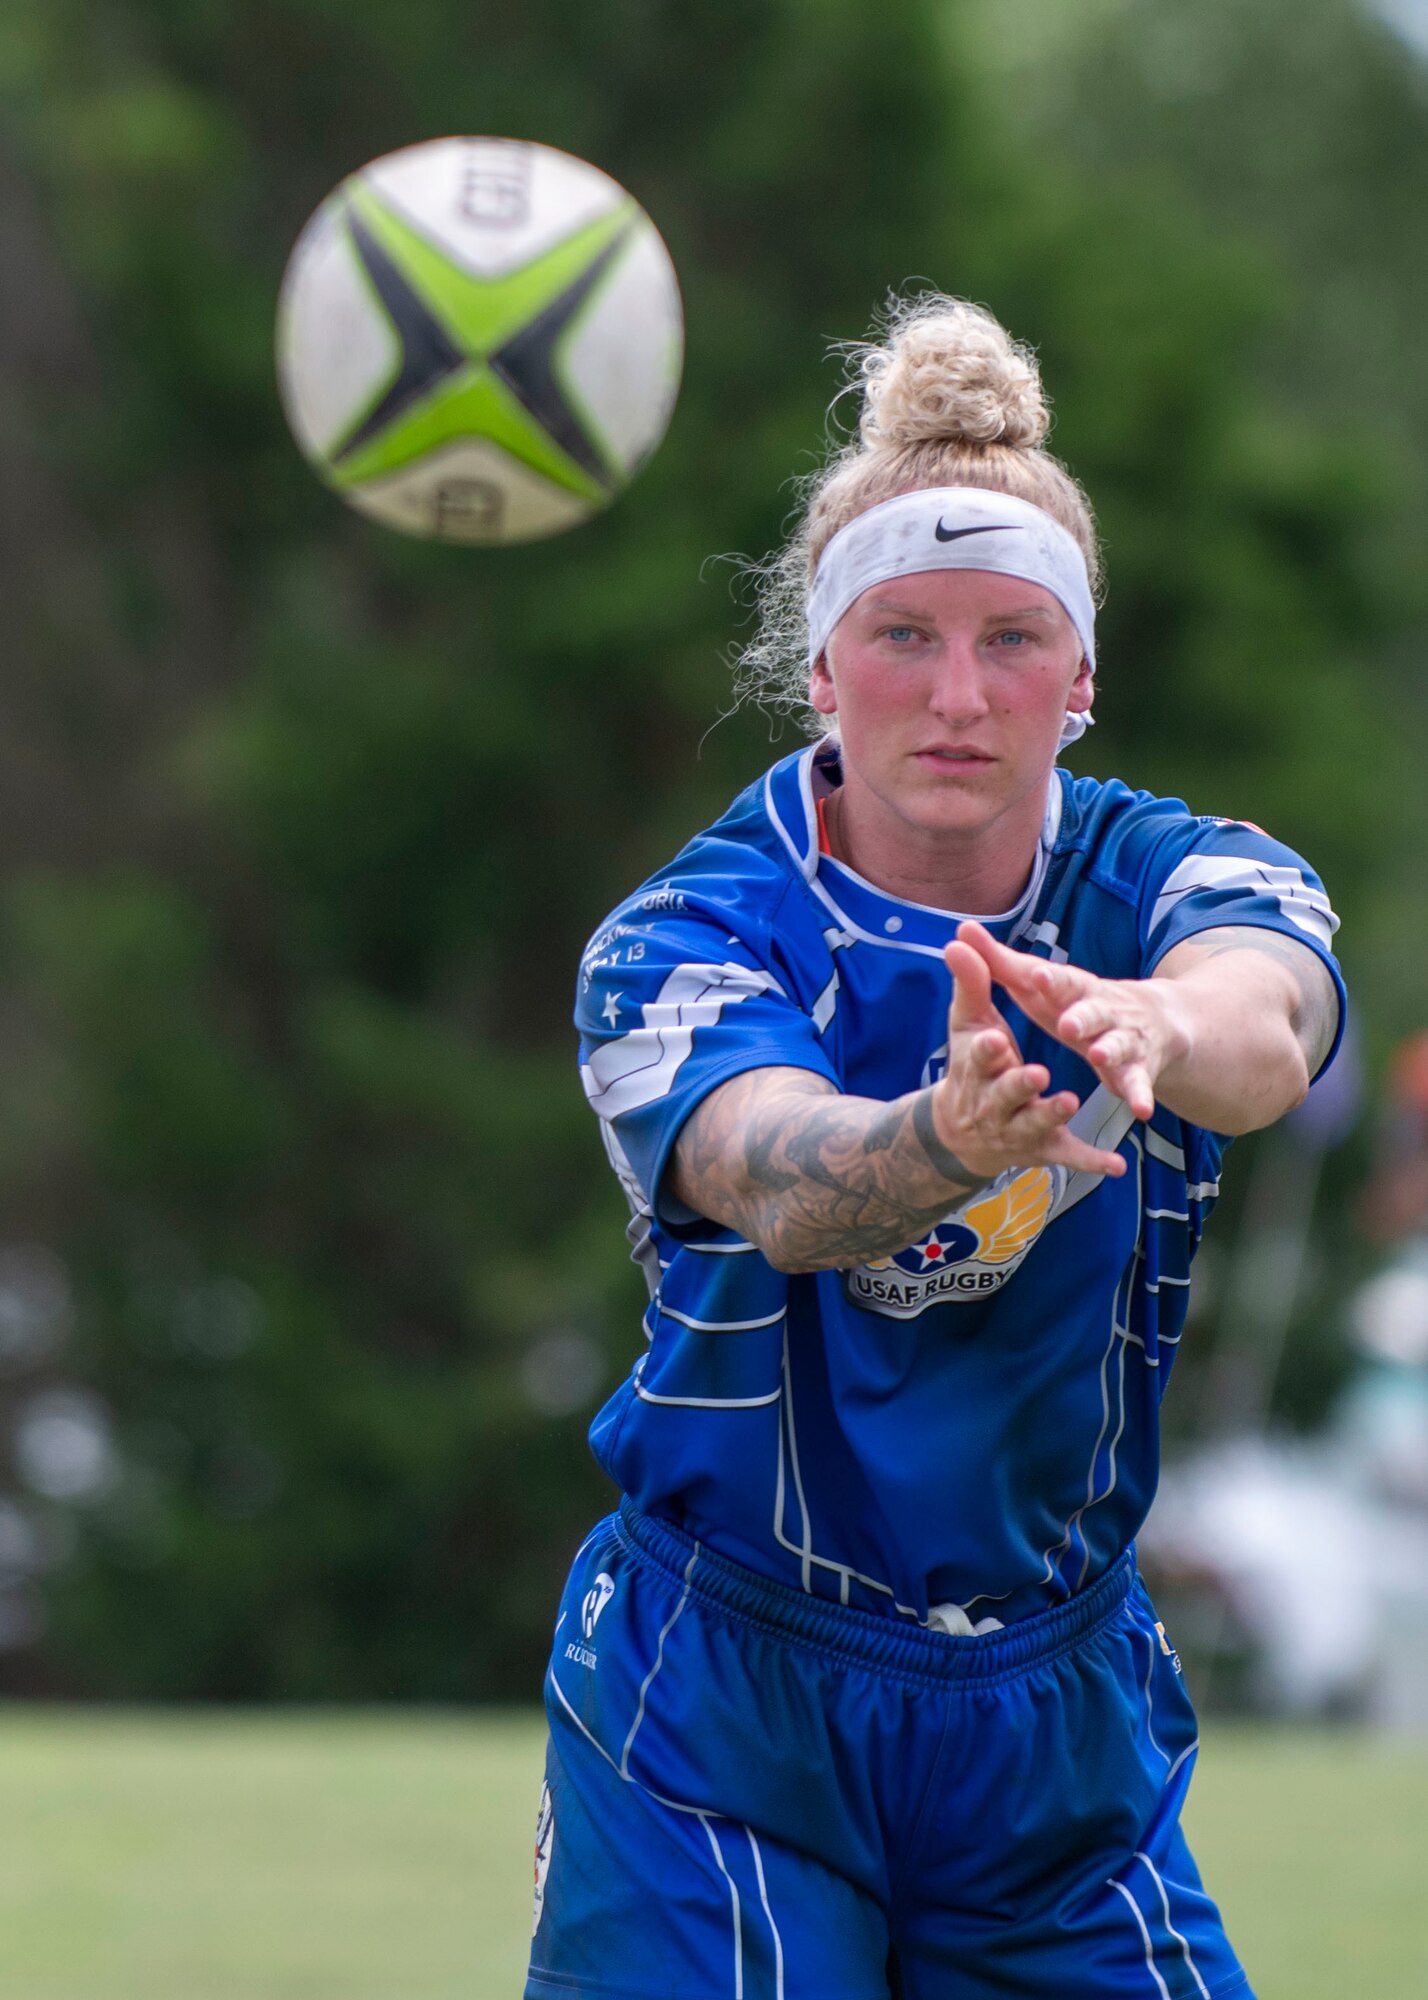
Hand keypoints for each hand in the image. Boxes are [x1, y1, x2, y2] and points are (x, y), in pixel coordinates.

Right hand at [935, 933, 1128, 1180]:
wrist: (962, 1131)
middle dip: (1019, 1085)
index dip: (986, 1051)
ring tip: (1069, 1103)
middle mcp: (994, 1101)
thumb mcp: (968, 1024)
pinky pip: (1069, 1154)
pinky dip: (1091, 1160)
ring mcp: (1019, 1127)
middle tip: (1036, 1073)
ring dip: (1050, 1114)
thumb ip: (970, 983)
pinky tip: (1116, 1164)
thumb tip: (956, 940)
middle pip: (1006, 1093)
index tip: (994, 1040)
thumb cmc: (970, 1066)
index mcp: (976, 1068)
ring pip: (1036, 1123)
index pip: (978, 1057)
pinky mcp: (1044, 1147)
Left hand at [953, 921, 1190, 1122]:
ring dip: (1110, 1051)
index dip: (1051, 980)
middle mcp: (1103, 1010)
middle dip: (1082, 1017)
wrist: (1153, 1019)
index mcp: (1075, 989)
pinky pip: (1137, 1083)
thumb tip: (963, 929)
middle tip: (1067, 1024)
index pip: (1063, 981)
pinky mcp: (1136, 1070)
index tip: (1038, 976)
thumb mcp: (1040, 984)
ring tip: (1099, 1056)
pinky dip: (1140, 1095)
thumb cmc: (1077, 1000)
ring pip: (1118, 1044)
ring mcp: (1123, 1040)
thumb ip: (1001, 962)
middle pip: (1093, 1011)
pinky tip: (1142, 1109)